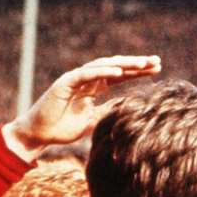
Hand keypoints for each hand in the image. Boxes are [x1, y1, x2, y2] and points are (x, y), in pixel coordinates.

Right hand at [7, 55, 160, 156]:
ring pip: (103, 66)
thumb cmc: (63, 129)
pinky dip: (102, 72)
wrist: (39, 135)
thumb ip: (108, 112)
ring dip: (123, 64)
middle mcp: (85, 79)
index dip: (137, 72)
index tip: (157, 70)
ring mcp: (75, 79)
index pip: (119, 76)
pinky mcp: (64, 83)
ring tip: (143, 64)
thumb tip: (129, 111)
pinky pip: (86, 75)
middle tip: (157, 61)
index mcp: (93, 87)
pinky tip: (119, 72)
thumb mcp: (93, 121)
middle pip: (115, 67)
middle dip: (136, 64)